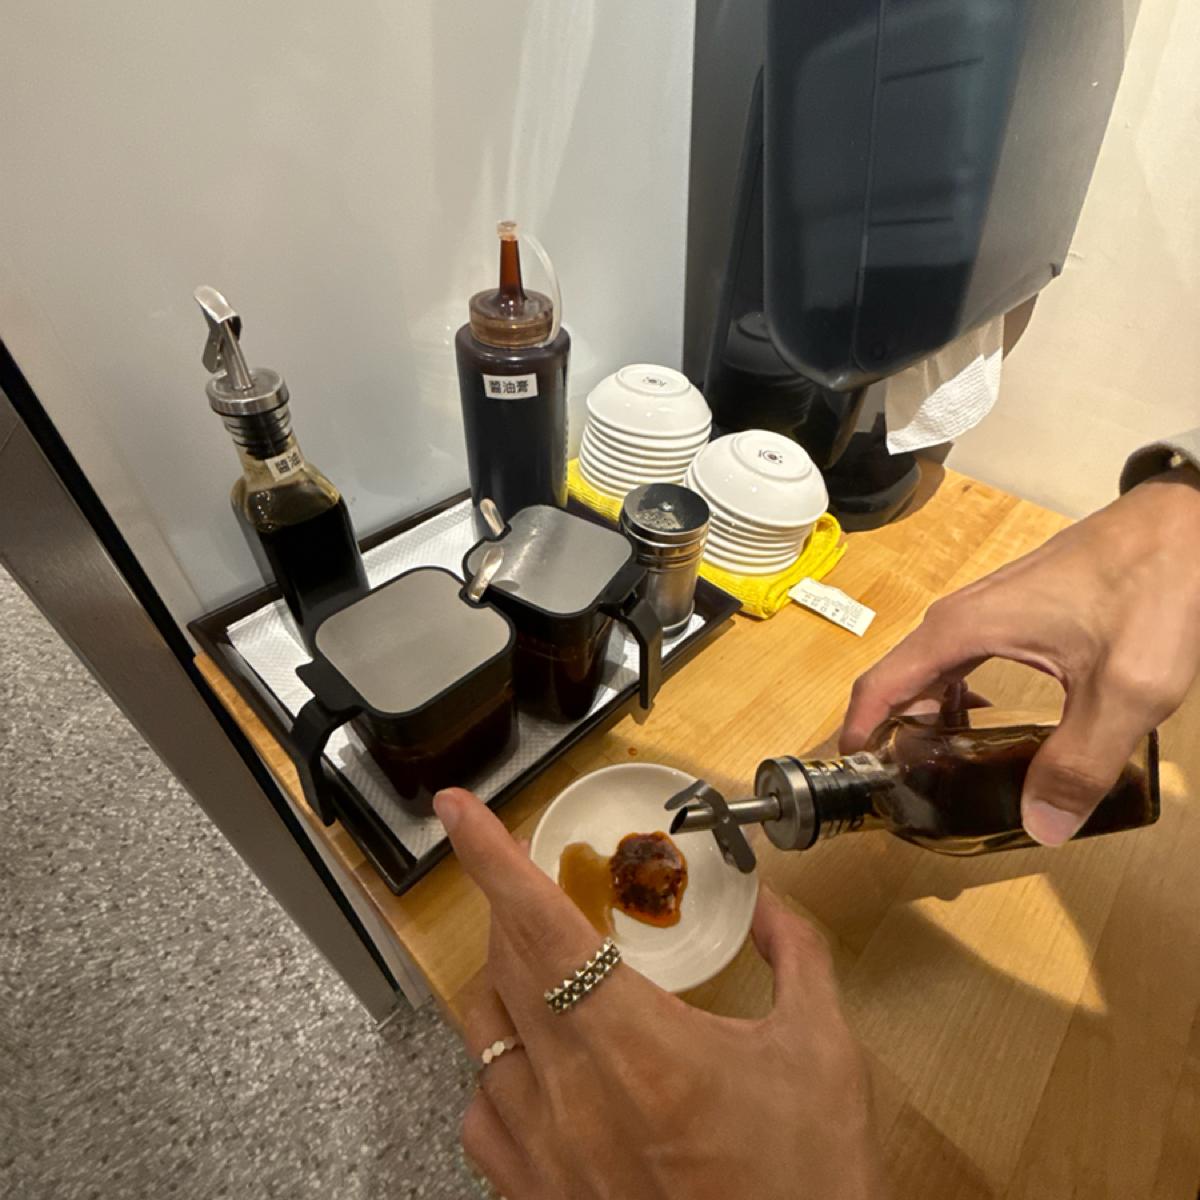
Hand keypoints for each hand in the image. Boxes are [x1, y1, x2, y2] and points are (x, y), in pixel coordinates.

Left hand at [434, 788, 887, 1199]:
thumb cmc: (806, 1182)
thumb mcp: (823, 1055)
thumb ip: (796, 957)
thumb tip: (769, 903)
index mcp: (636, 1043)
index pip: (540, 923)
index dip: (489, 856)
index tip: (456, 809)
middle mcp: (569, 1094)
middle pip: (504, 964)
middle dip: (512, 906)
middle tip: (537, 879)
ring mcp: (539, 1154)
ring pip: (482, 1032)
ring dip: (506, 980)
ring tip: (548, 967)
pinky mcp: (530, 1199)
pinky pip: (481, 1109)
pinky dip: (499, 1067)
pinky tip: (541, 1066)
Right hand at [842, 467, 1199, 843]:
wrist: (1186, 524)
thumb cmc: (1150, 593)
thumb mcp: (1124, 691)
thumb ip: (1079, 763)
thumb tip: (1040, 827)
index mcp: (961, 632)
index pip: (879, 686)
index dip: (858, 733)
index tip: (851, 777)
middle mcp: (958, 616)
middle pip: (901, 681)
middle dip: (895, 734)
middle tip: (911, 789)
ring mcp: (985, 607)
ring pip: (932, 669)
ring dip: (929, 716)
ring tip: (948, 765)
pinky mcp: (1012, 605)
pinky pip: (960, 657)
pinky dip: (957, 694)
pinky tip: (990, 720)